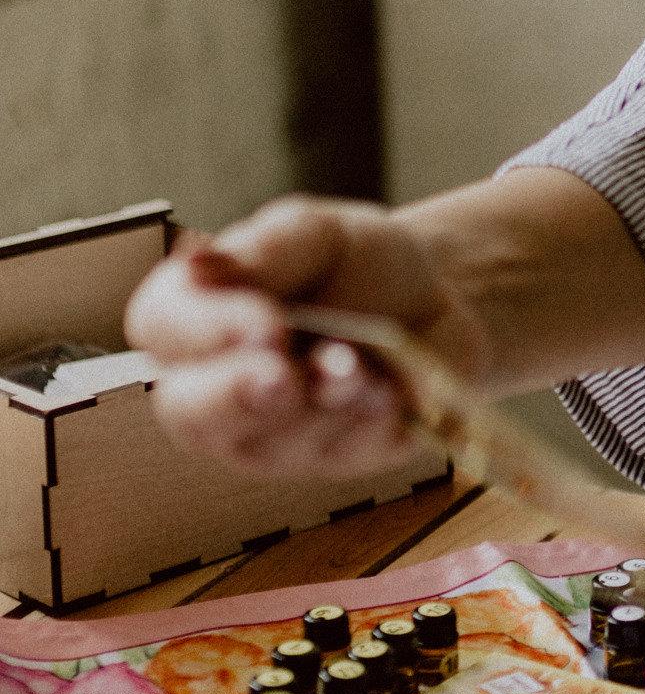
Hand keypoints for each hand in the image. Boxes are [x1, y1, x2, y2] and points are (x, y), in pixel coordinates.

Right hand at [126, 198, 482, 477]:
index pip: (162, 330)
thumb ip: (264, 248)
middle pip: (191, 414)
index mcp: (194, 319)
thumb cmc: (354, 262)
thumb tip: (197, 264)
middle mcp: (218, 388)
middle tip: (284, 377)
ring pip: (272, 442)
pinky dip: (370, 419)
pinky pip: (344, 454)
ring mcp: (273, 436)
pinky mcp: (337, 459)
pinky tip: (392, 391)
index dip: (208, 332)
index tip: (268, 322)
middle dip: (238, 396)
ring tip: (360, 366)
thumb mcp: (315, 234)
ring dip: (321, 402)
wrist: (433, 291)